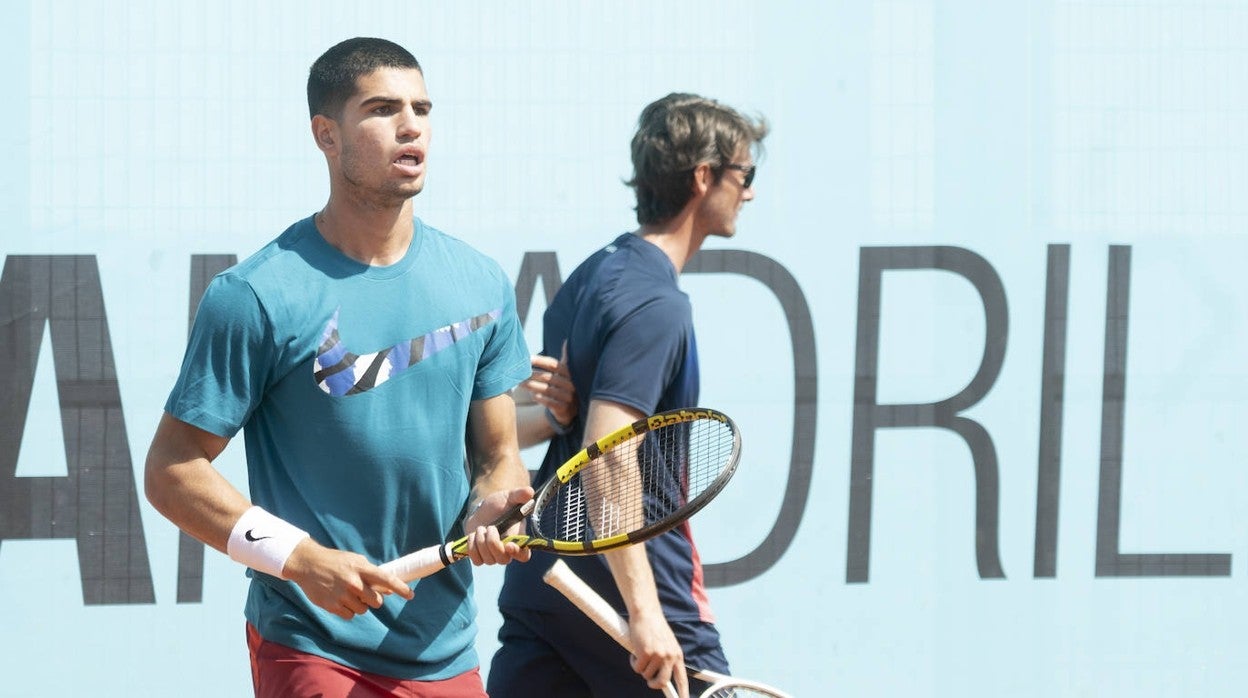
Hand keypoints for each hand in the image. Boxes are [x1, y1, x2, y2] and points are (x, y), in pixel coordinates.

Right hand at [281, 539, 413, 620]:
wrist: (308, 565)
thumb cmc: (336, 562)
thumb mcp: (355, 561)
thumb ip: (372, 575)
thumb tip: (390, 590)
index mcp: (361, 568)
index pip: (386, 579)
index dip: (400, 588)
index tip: (411, 595)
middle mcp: (353, 582)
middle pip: (376, 601)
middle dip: (373, 599)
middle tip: (363, 592)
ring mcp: (343, 595)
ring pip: (363, 610)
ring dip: (359, 604)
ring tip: (347, 593)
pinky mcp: (332, 606)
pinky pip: (350, 615)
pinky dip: (347, 610)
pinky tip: (339, 599)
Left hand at [464, 486, 533, 566]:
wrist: (482, 509)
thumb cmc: (500, 504)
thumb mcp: (509, 497)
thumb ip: (519, 495)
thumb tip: (530, 491)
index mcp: (518, 539)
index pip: (524, 555)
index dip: (518, 553)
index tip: (509, 545)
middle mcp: (507, 551)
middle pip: (503, 560)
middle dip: (493, 543)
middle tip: (490, 527)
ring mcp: (493, 556)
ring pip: (487, 560)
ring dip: (480, 541)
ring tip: (481, 527)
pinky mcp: (480, 557)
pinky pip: (476, 560)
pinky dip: (471, 547)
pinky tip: (473, 535)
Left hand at [523, 343, 575, 427]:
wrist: (571, 410)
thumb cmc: (564, 387)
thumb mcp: (566, 373)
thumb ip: (565, 359)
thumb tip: (567, 341)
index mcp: (570, 373)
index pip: (553, 364)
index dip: (540, 361)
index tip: (527, 358)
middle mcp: (571, 384)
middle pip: (548, 377)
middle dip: (532, 374)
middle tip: (519, 373)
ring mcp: (569, 397)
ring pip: (547, 390)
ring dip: (532, 386)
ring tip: (520, 383)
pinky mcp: (564, 409)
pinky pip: (550, 402)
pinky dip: (540, 398)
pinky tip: (533, 395)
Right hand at [626, 610, 687, 696]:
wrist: (646, 613)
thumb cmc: (654, 627)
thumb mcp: (667, 644)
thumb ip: (667, 658)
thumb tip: (660, 676)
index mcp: (677, 655)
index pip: (682, 678)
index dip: (683, 693)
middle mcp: (670, 656)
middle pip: (662, 682)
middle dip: (654, 684)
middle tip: (649, 680)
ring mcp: (658, 655)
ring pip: (646, 675)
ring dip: (641, 667)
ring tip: (640, 653)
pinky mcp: (646, 653)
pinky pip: (637, 668)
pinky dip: (633, 662)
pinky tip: (635, 650)